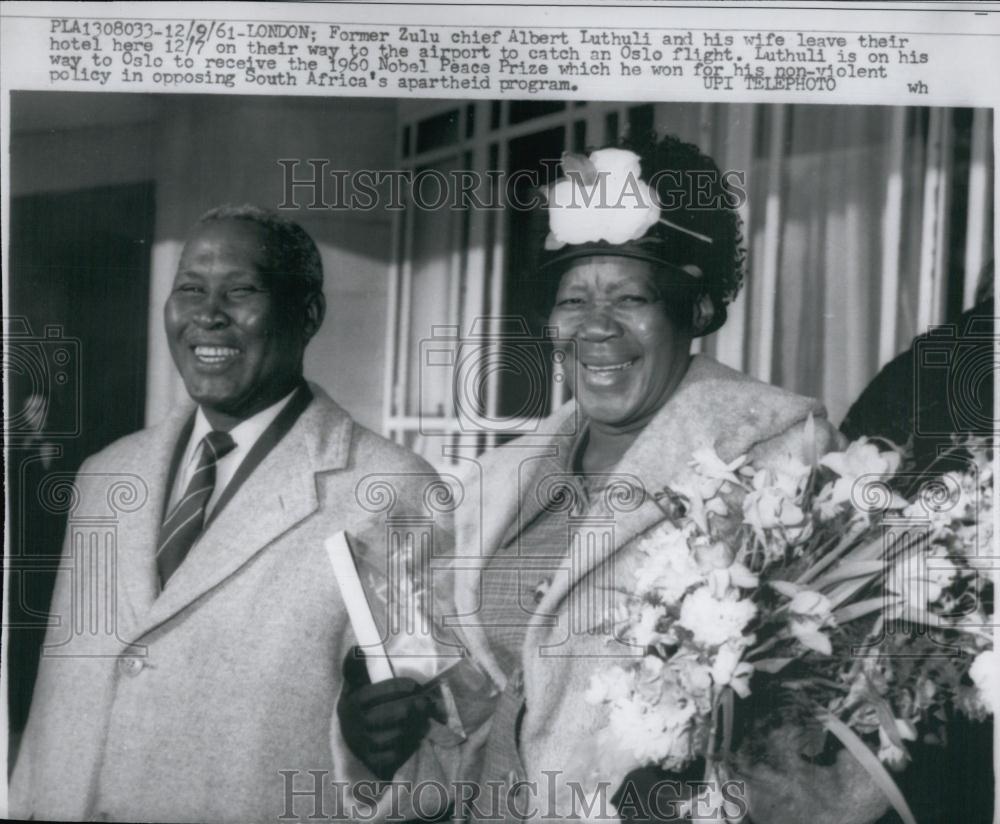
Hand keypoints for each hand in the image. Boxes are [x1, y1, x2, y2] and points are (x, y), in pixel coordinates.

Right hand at [337, 646, 432, 780]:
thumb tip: (358, 647)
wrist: (356, 744)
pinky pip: (396, 753)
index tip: (413, 685)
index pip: (372, 694)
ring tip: (424, 716)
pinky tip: (415, 734)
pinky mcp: (372, 762)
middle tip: (426, 701)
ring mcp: (361, 745)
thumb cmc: (362, 705)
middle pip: (389, 715)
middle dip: (412, 706)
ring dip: (415, 725)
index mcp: (350, 701)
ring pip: (396, 735)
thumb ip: (357, 667)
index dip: (394, 687)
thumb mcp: (356, 685)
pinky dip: (410, 744)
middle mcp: (352, 724)